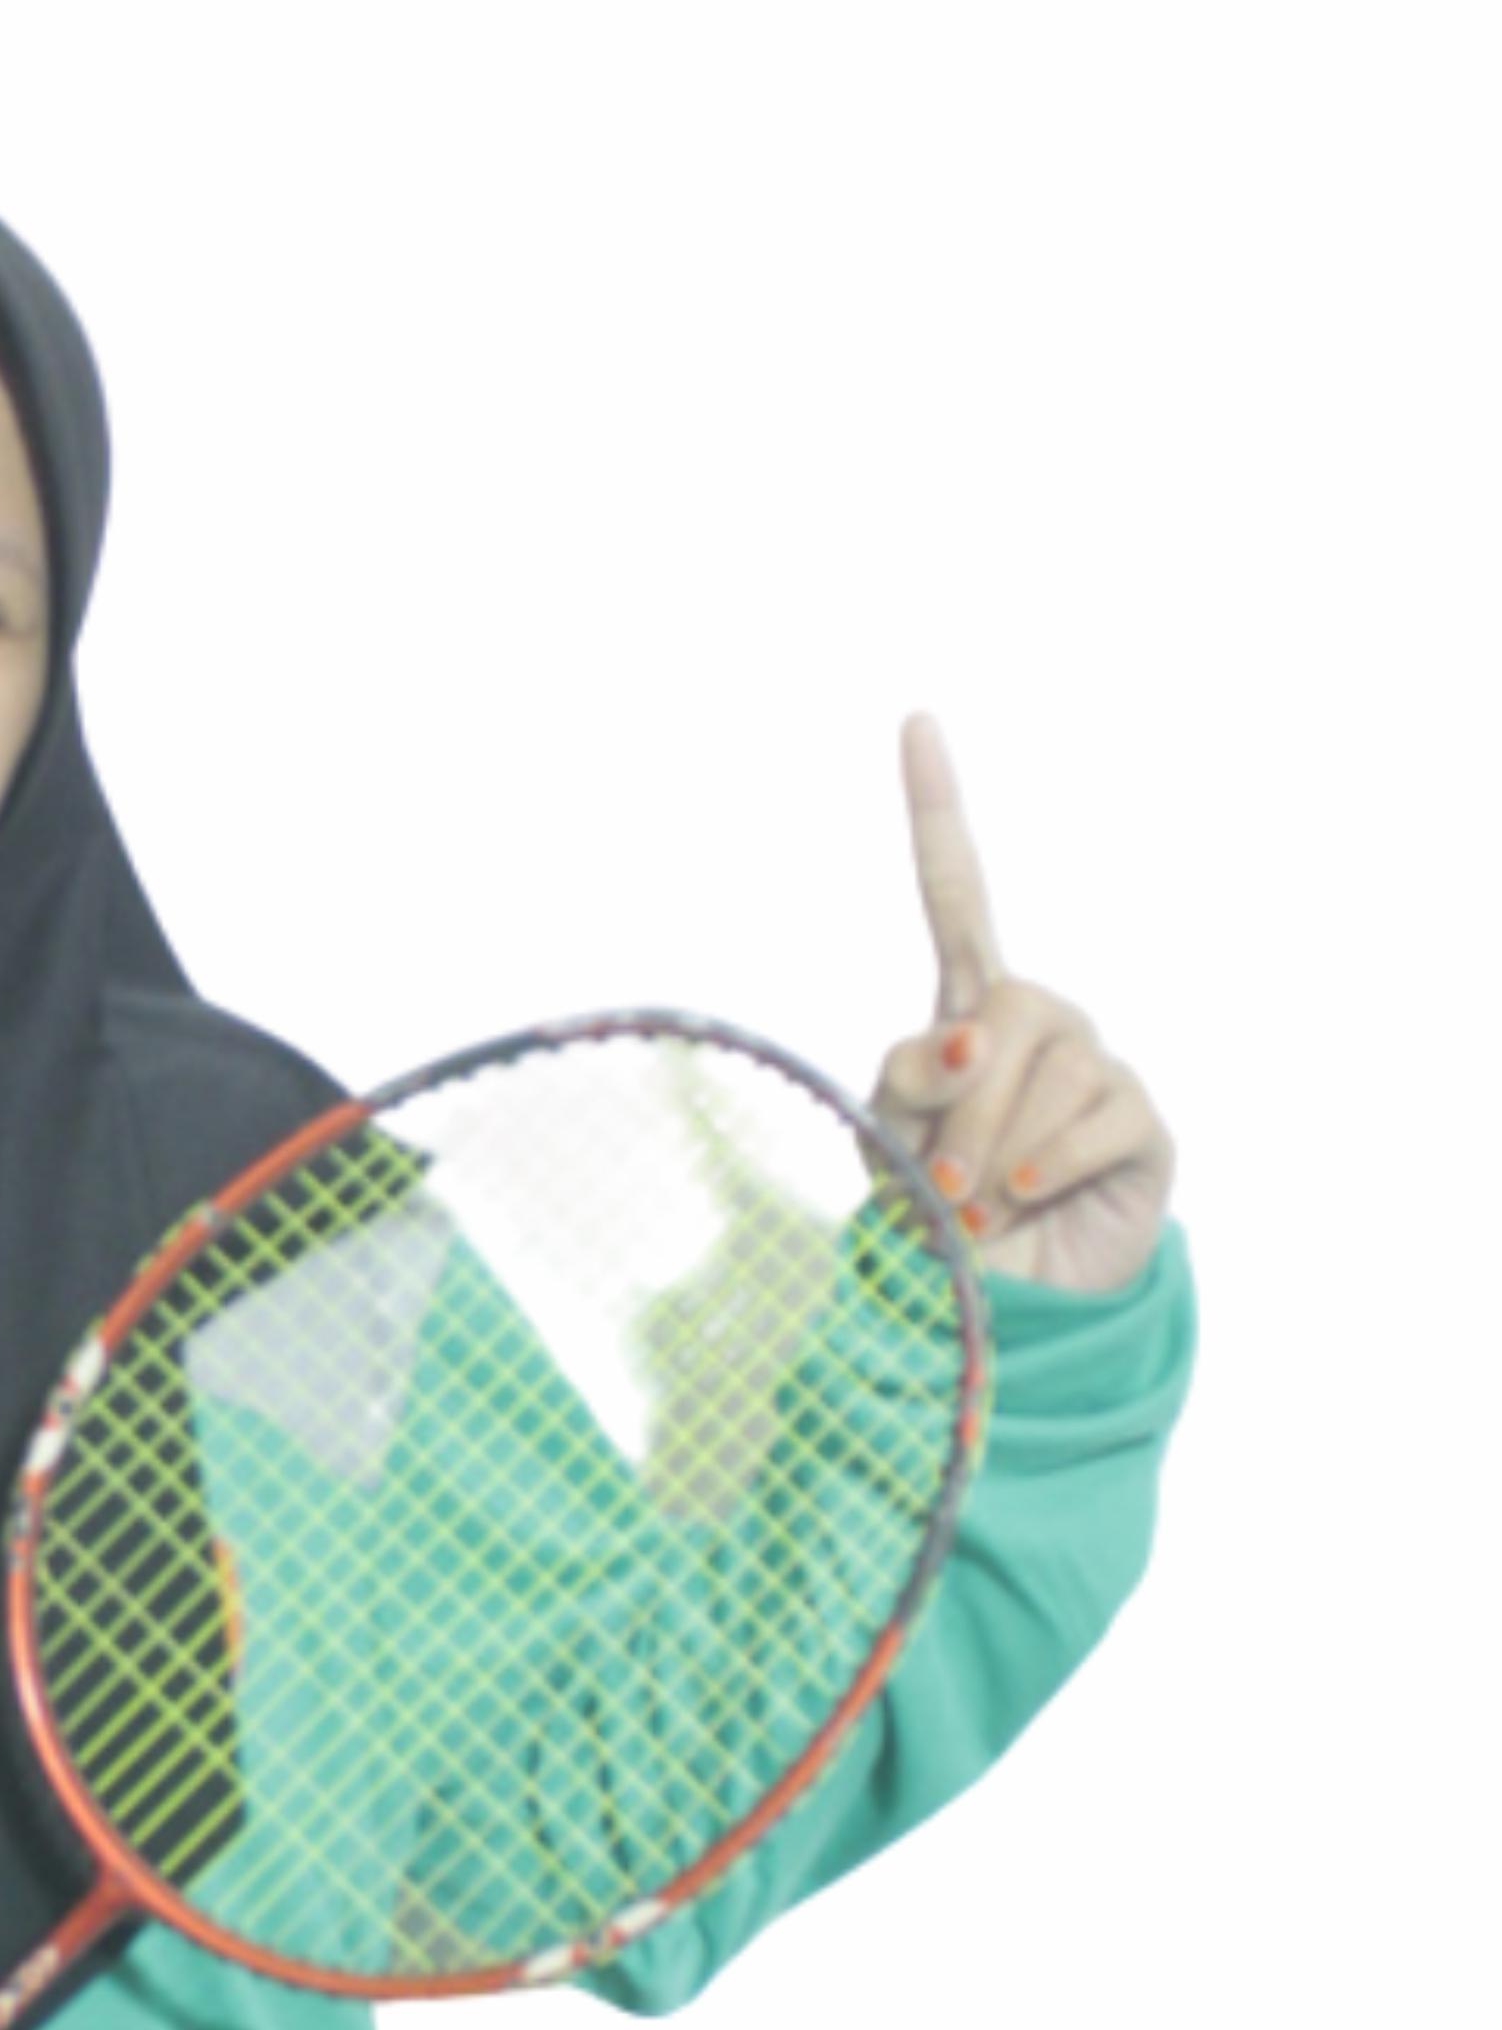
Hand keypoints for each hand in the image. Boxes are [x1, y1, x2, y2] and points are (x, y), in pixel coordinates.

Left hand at [867, 712, 1176, 1295]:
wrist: (997, 1307)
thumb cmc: (934, 1216)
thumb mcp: (889, 1142)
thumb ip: (907, 1080)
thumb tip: (965, 1037)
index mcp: (967, 1007)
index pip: (957, 891)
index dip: (937, 811)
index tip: (916, 722)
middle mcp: (1039, 1021)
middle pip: (1005, 1011)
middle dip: (964, 1108)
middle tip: (943, 1189)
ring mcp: (1096, 1067)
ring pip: (1049, 1070)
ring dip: (996, 1155)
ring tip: (983, 1210)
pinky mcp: (1141, 1122)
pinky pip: (1096, 1118)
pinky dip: (1048, 1166)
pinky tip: (1032, 1198)